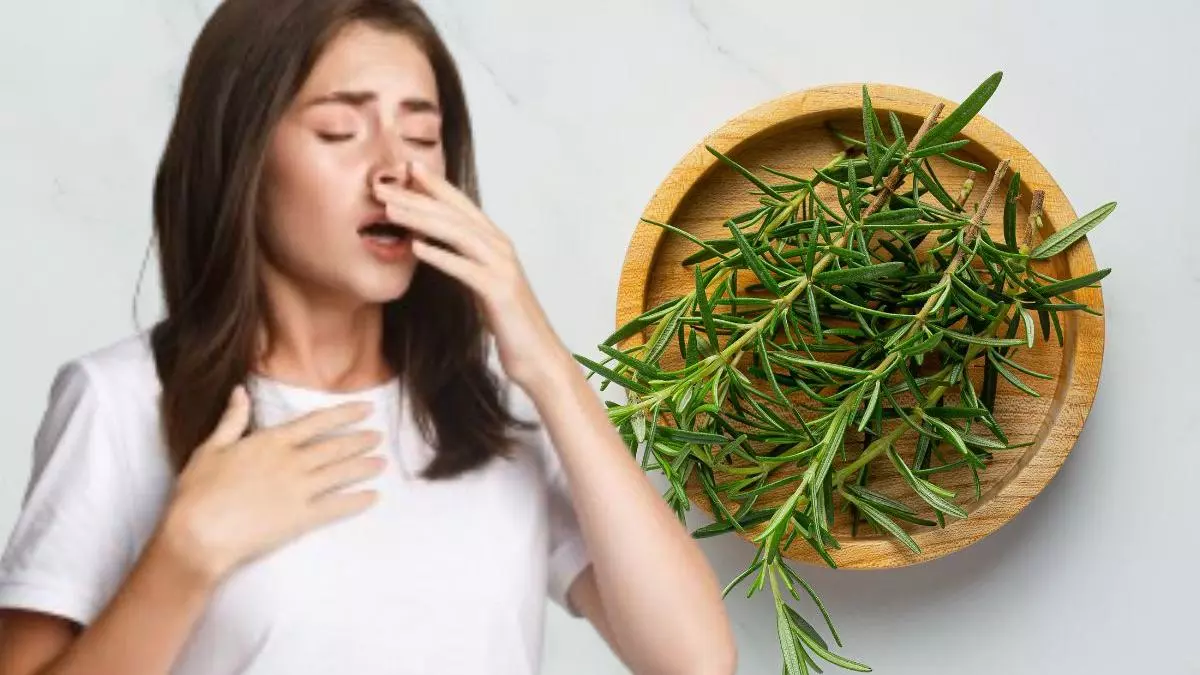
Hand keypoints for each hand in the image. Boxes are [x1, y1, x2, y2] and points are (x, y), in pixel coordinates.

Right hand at [158, 385, 384, 583]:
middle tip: (379, 437)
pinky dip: (358, 501)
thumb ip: (231, 420)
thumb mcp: (210, 448)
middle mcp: (291, 462)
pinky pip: (337, 506)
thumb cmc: (198, 492)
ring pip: (341, 473)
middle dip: (360, 441)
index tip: (366, 409)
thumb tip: (240, 391)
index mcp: (271, 442)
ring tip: (382, 463)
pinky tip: (373, 497)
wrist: (198, 533)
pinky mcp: (302, 518)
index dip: (345, 414)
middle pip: (335, 447)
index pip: (317, 422)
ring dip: (364, 466)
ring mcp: (300, 490)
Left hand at [373, 160, 569, 390]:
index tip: (407, 168)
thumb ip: (463, 261)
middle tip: (384, 186)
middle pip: (455, 214)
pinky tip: (416, 248)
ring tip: (391, 211)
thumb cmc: (508, 322)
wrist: (538, 355)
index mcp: (495, 244)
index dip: (435, 185)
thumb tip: (430, 246)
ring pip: (458, 234)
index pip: (461, 206)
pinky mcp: (499, 291)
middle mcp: (501, 248)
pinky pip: (465, 268)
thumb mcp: (482, 284)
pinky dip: (441, 255)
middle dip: (418, 198)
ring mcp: (502, 267)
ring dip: (422, 219)